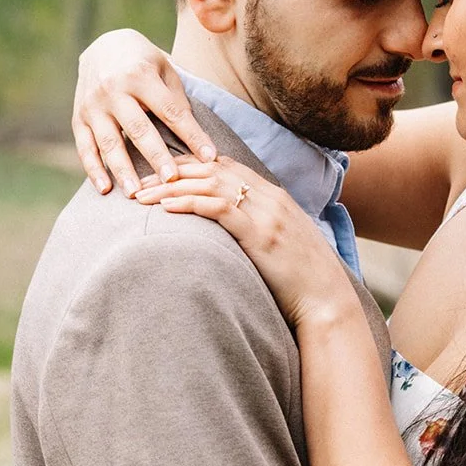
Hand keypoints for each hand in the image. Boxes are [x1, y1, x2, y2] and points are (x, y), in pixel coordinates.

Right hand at [72, 29, 216, 196]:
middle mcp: (113, 89)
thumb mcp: (164, 69)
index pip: (171, 111)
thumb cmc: (143, 61)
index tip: (209, 157)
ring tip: (136, 194)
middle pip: (139, 129)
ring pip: (109, 142)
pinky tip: (104, 189)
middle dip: (156, 156)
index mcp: (140, 75)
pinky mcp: (79, 118)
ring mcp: (93, 105)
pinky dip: (93, 170)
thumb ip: (176, 99)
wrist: (103, 46)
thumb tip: (193, 137)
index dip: (191, 135)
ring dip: (123, 170)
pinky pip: (85, 147)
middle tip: (172, 180)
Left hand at [135, 160, 357, 328]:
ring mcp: (267, 213)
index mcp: (273, 196)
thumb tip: (223, 231)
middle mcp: (269, 197)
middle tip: (139, 180)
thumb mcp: (277, 243)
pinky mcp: (261, 233)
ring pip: (211, 184)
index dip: (188, 165)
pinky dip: (190, 203)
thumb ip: (254, 227)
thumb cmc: (300, 279)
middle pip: (212, 169)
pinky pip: (220, 208)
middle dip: (172, 171)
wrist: (326, 300)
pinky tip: (167, 207)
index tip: (159, 172)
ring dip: (171, 187)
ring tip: (142, 194)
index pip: (224, 166)